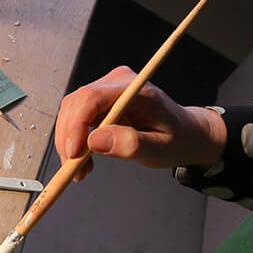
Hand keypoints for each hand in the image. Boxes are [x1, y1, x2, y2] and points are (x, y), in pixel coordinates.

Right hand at [53, 66, 225, 181]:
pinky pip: (76, 118)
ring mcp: (107, 90)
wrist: (184, 133)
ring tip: (82, 169)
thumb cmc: (177, 138)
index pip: (92, 97)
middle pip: (76, 104)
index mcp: (136, 90)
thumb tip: (95, 141)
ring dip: (69, 143)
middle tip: (76, 169)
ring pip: (71, 112)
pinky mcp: (100, 101)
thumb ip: (131, 143)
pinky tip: (84, 160)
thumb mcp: (160, 148)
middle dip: (68, 139)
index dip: (76, 124)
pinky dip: (74, 141)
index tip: (73, 153)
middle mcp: (118, 83)